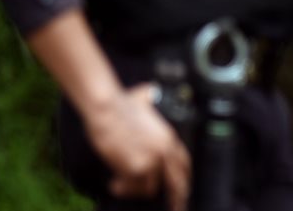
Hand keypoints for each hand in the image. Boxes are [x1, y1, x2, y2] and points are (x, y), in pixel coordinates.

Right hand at [84, 83, 191, 210]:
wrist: (107, 109)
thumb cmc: (122, 103)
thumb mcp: (146, 98)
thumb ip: (152, 102)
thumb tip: (152, 92)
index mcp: (170, 137)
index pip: (184, 164)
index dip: (183, 178)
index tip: (181, 189)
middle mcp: (164, 151)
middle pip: (177, 183)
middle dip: (176, 197)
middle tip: (173, 207)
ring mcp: (151, 161)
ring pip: (150, 189)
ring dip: (136, 190)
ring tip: (122, 184)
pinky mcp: (135, 168)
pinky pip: (131, 188)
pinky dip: (122, 188)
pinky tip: (113, 183)